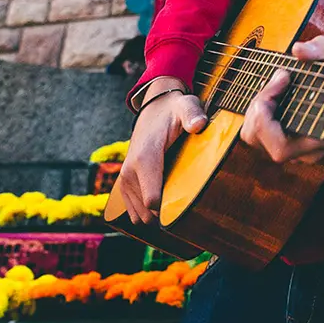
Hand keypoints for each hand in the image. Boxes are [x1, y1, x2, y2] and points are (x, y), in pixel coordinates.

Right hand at [116, 81, 207, 225]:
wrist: (155, 109)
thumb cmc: (173, 110)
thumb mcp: (186, 107)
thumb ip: (192, 115)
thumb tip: (198, 125)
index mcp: (144, 158)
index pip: (152, 200)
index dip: (172, 208)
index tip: (190, 202)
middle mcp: (129, 172)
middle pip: (147, 213)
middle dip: (167, 213)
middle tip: (188, 203)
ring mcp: (124, 180)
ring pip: (140, 216)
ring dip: (157, 214)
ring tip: (177, 201)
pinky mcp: (125, 185)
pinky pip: (134, 212)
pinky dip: (148, 213)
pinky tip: (165, 202)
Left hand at [239, 38, 323, 165]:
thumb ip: (320, 51)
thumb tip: (298, 50)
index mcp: (321, 142)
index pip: (280, 147)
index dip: (269, 114)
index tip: (284, 76)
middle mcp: (305, 154)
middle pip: (258, 140)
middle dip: (258, 105)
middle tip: (278, 78)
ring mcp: (292, 150)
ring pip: (252, 136)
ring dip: (255, 107)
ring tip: (275, 85)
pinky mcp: (282, 141)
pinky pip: (254, 131)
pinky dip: (256, 109)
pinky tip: (273, 93)